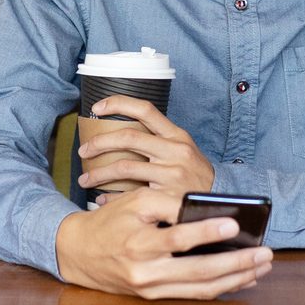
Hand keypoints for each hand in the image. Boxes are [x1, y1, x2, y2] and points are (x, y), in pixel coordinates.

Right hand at [54, 186, 273, 299]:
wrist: (77, 253)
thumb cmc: (110, 222)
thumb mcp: (133, 202)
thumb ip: (167, 203)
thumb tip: (207, 208)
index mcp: (138, 244)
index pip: (177, 238)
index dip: (206, 231)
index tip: (233, 222)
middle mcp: (146, 272)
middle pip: (198, 271)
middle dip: (236, 263)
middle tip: (265, 253)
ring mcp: (151, 289)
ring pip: (201, 289)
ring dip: (236, 279)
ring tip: (263, 266)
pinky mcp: (155, 297)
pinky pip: (194, 295)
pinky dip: (221, 288)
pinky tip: (243, 279)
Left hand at [78, 96, 218, 195]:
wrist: (222, 201)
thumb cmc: (195, 175)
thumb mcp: (184, 150)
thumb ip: (159, 140)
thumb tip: (122, 134)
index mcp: (177, 135)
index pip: (145, 108)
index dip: (118, 103)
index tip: (97, 108)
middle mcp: (175, 150)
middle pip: (128, 137)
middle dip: (99, 143)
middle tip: (83, 151)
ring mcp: (171, 173)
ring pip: (124, 167)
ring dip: (98, 174)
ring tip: (85, 180)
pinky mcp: (167, 195)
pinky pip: (130, 194)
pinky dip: (111, 197)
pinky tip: (101, 199)